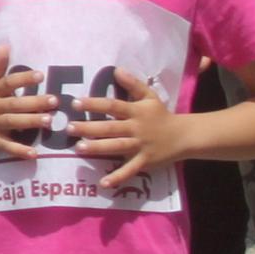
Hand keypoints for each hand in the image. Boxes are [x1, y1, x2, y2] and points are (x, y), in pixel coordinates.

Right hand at [0, 48, 58, 162]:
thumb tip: (6, 45)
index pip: (8, 83)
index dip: (23, 79)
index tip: (40, 75)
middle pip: (14, 104)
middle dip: (34, 103)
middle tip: (54, 101)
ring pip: (13, 123)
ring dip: (30, 122)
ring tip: (49, 121)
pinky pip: (7, 146)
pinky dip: (20, 151)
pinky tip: (34, 153)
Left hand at [67, 69, 190, 186]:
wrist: (184, 136)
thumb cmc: (162, 115)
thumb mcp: (150, 96)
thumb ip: (133, 84)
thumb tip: (116, 69)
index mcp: (136, 111)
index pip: (113, 106)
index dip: (95, 104)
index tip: (76, 103)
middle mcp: (136, 128)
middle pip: (111, 127)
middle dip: (89, 128)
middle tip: (70, 128)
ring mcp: (141, 146)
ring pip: (117, 146)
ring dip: (98, 148)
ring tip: (79, 148)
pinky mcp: (145, 161)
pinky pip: (130, 170)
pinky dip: (118, 177)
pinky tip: (103, 184)